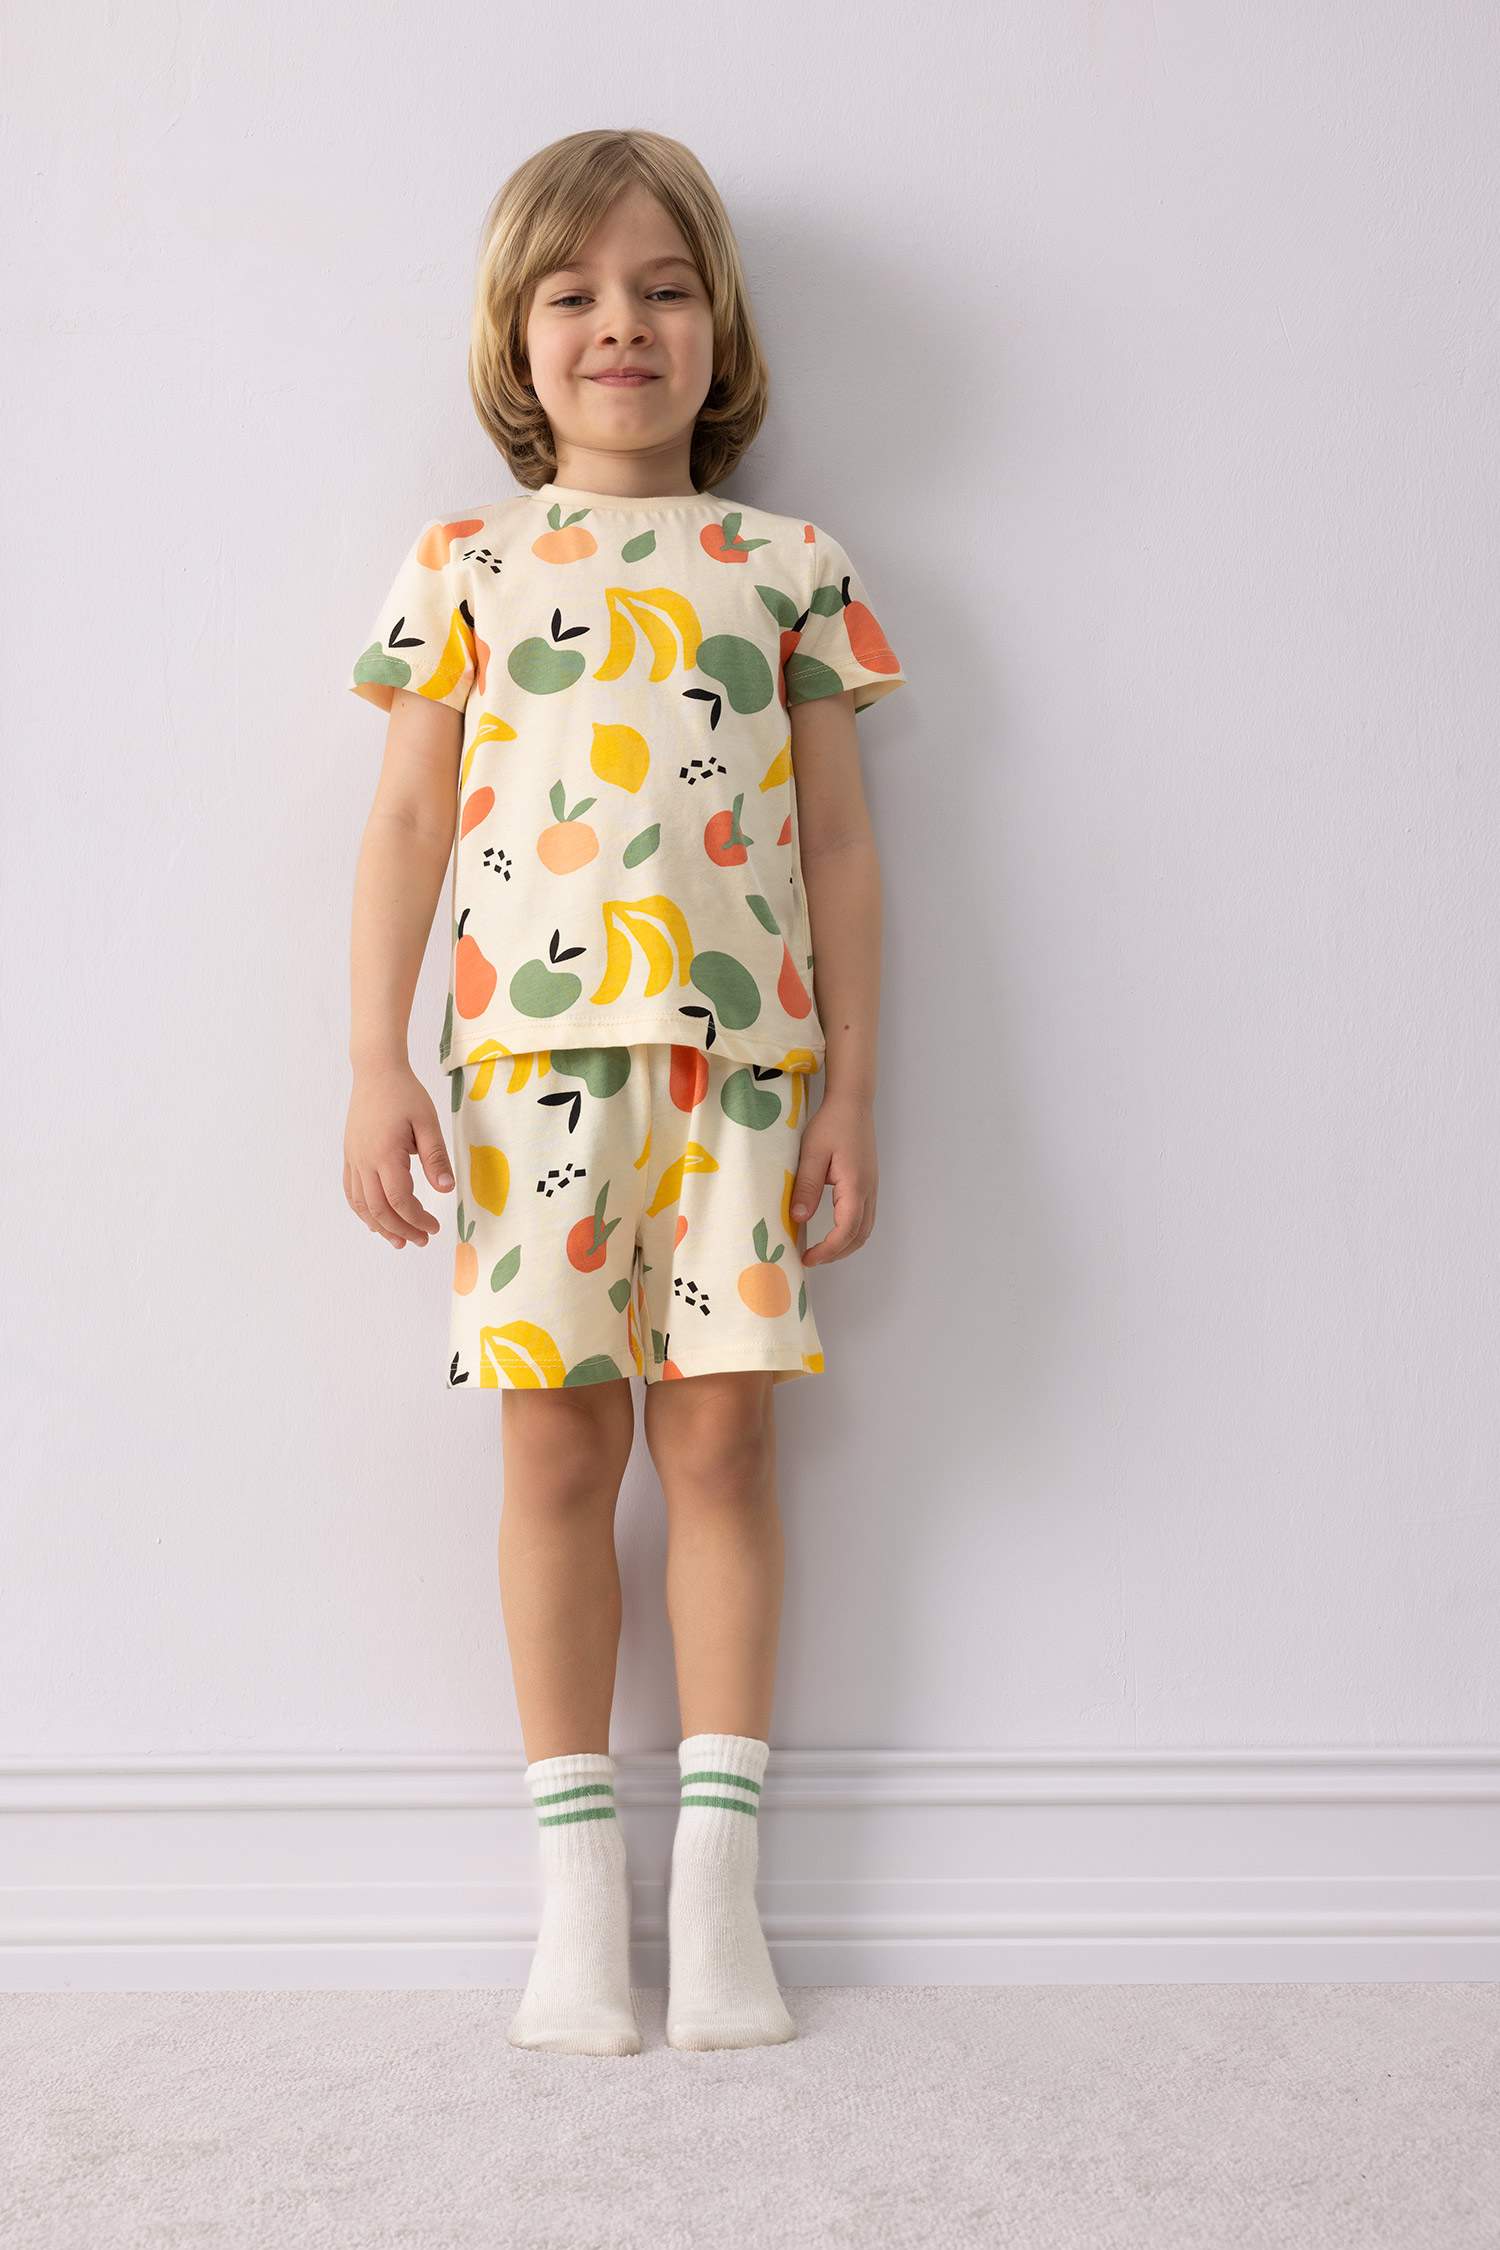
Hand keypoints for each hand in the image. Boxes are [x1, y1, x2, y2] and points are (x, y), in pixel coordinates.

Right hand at [343, 1060, 454, 1248]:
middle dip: (400, 1229)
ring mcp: (353, 1158)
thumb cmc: (405, 1094)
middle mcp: (364, 1160)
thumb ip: (436, 1158)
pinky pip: (351, 1191)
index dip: (416, 1219)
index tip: (434, 1227)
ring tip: (399, 1240)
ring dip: (379, 1226)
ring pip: (361, 1204)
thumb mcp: (428, 1123)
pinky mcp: (350, 1154)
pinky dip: (362, 1210)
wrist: (376, 1071)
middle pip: (378, 1209)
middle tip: (421, 1240)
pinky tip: (376, 1219)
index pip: (399, 1200)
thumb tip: (446, 1190)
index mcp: (385, 1154)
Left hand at [790, 1091, 877, 1266]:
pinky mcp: (868, 1184)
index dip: (828, 1250)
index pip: (846, 1230)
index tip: (807, 1258)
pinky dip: (850, 1232)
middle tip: (811, 1259)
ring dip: (845, 1245)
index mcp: (855, 1185)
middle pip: (860, 1236)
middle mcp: (868, 1191)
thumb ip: (807, 1186)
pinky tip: (832, 1231)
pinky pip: (865, 1217)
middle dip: (837, 1253)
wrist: (852, 1104)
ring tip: (820, 1250)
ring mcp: (871, 1188)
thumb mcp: (812, 1153)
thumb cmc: (831, 1124)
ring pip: (865, 1229)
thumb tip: (798, 1219)